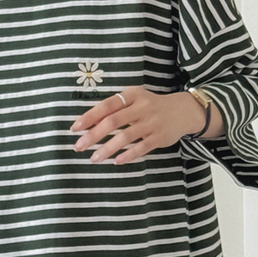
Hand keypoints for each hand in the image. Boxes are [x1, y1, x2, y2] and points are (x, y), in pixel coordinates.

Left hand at [70, 87, 207, 166]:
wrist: (182, 111)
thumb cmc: (150, 106)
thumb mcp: (134, 100)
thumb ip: (114, 109)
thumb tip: (87, 123)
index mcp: (132, 95)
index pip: (106, 105)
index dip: (89, 116)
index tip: (75, 128)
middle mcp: (142, 107)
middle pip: (113, 122)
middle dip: (93, 135)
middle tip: (79, 147)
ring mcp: (151, 123)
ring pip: (125, 137)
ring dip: (107, 149)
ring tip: (94, 158)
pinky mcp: (159, 137)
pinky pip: (141, 148)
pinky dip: (128, 155)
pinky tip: (116, 161)